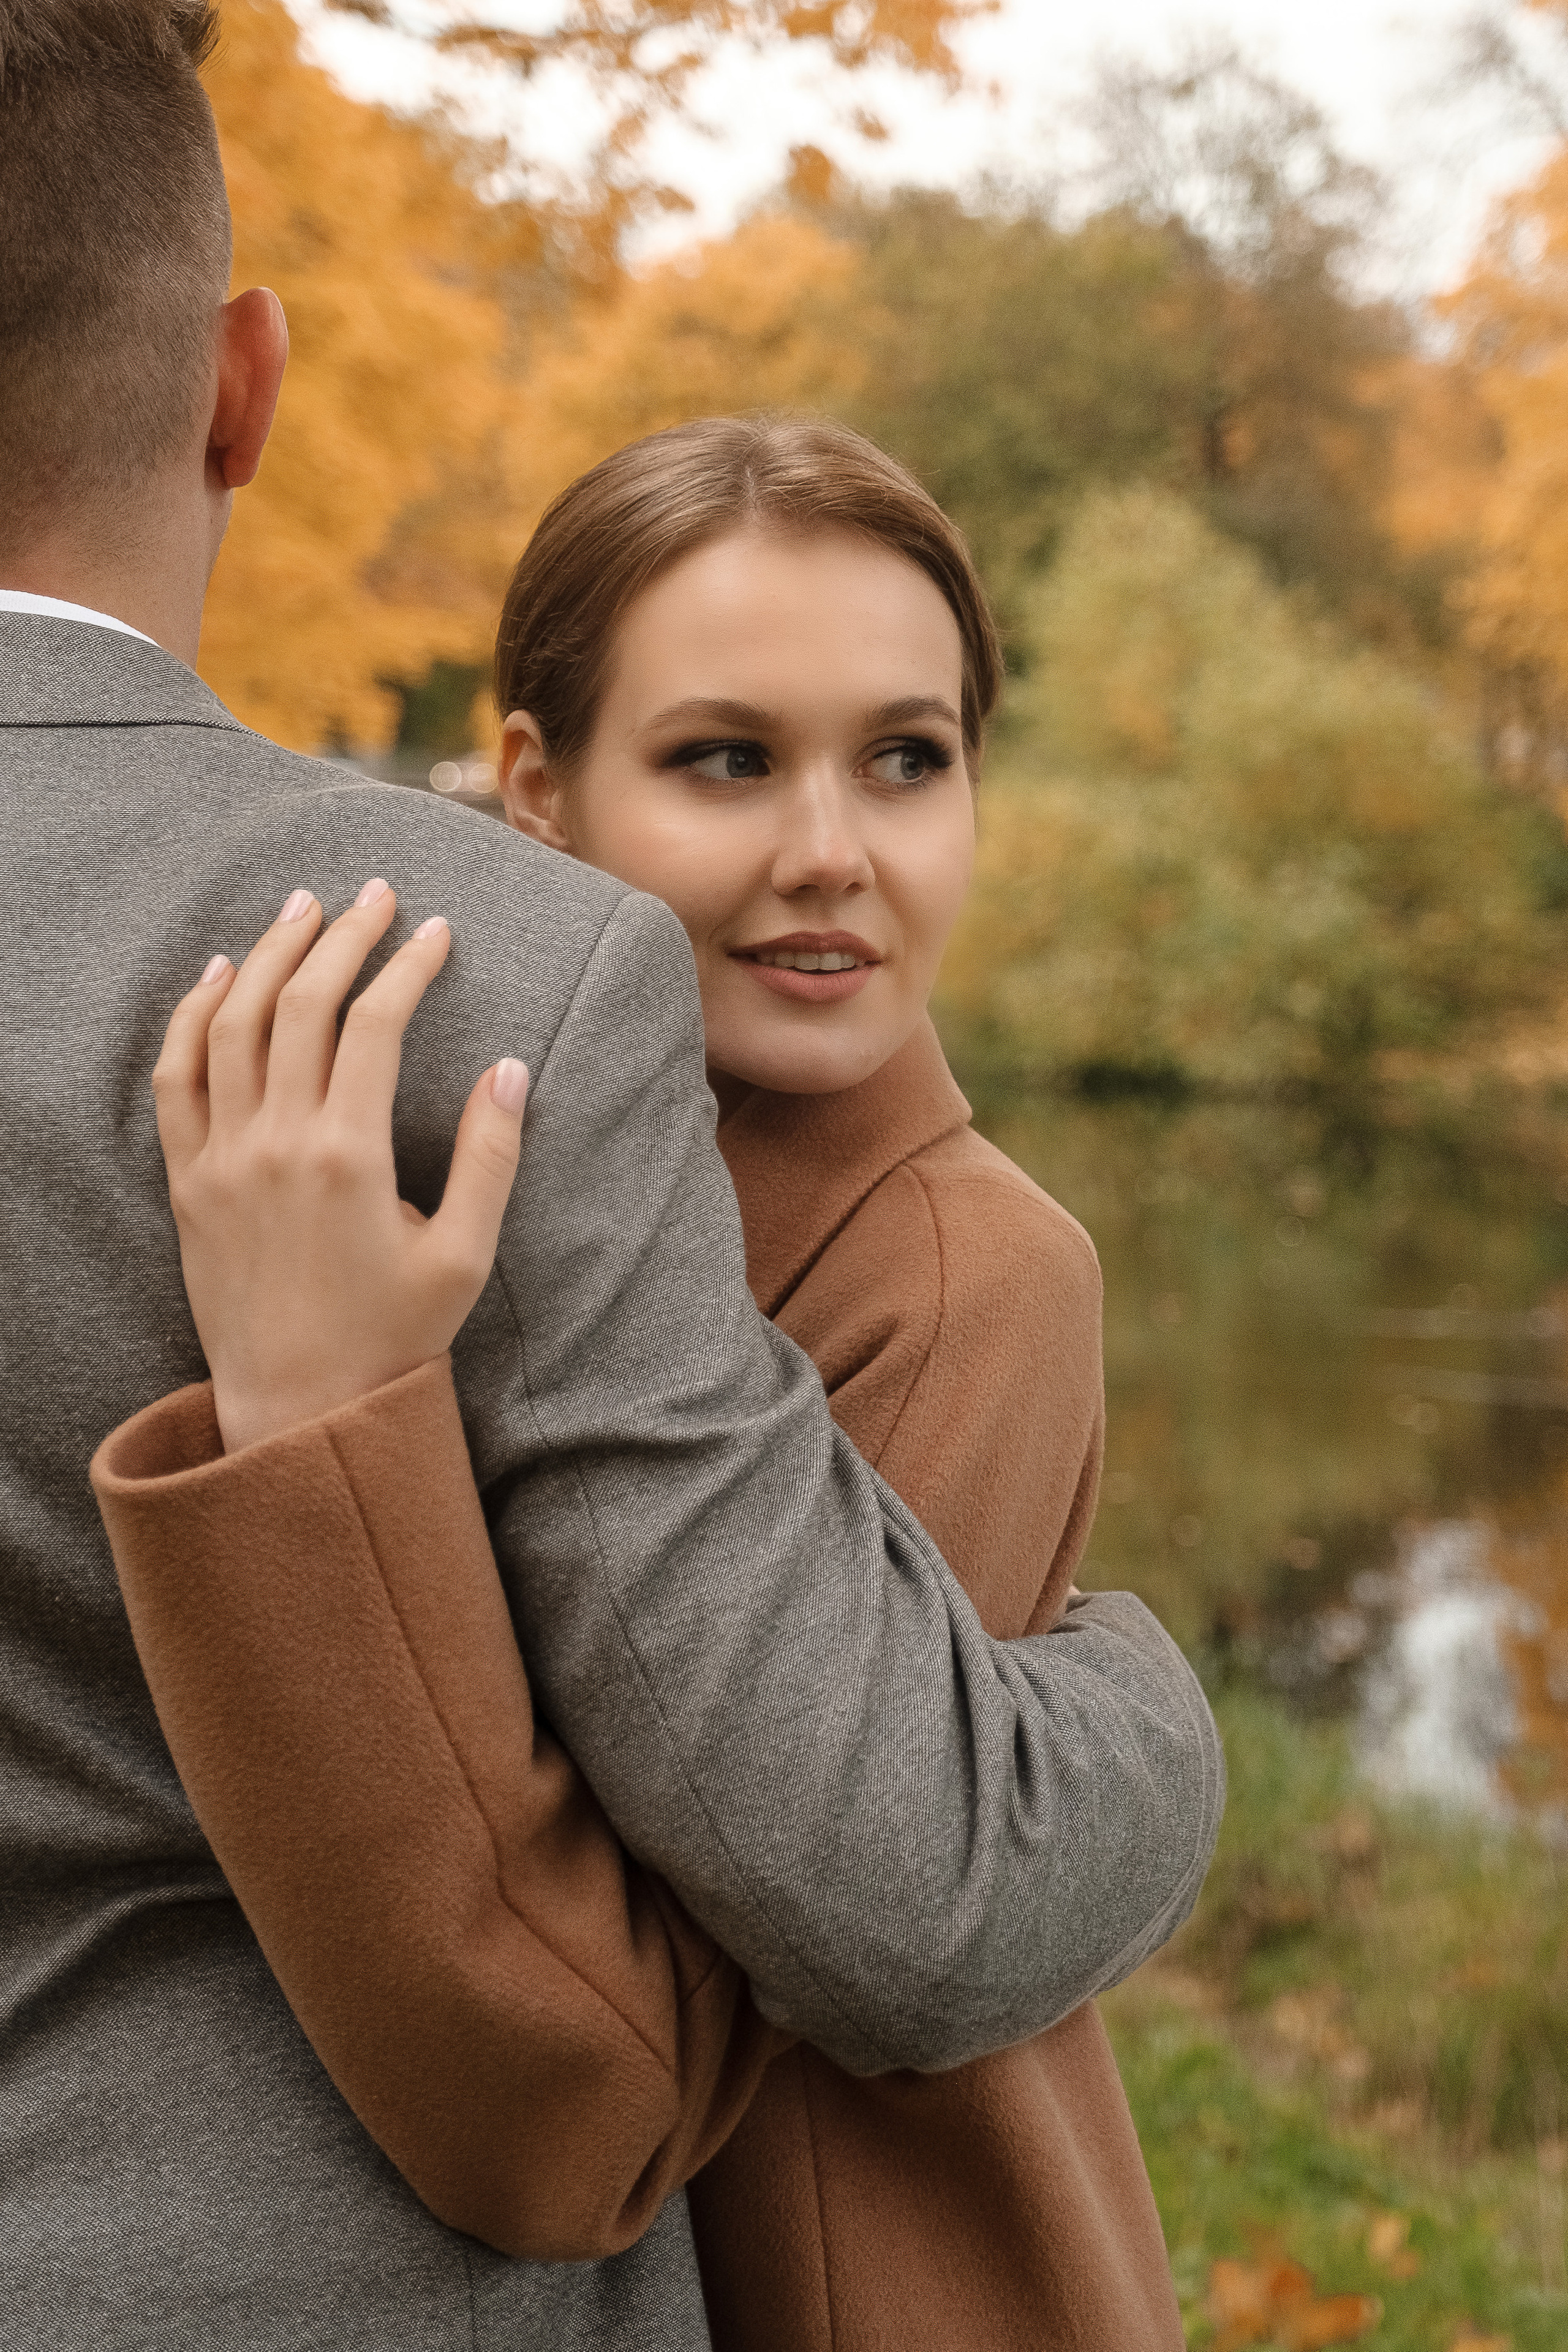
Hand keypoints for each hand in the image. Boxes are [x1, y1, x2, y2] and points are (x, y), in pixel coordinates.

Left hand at [154, 881, 528, 1453]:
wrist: (299, 1410)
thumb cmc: (393, 1339)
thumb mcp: (464, 1256)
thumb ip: (490, 1157)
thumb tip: (511, 1069)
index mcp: (350, 1156)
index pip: (374, 1023)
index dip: (408, 966)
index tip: (436, 931)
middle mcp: (277, 1144)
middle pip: (302, 1004)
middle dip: (342, 936)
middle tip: (373, 894)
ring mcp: (222, 1159)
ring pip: (233, 1024)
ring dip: (268, 955)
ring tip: (301, 910)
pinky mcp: (188, 1181)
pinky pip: (175, 1077)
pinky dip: (192, 1015)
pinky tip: (219, 975)